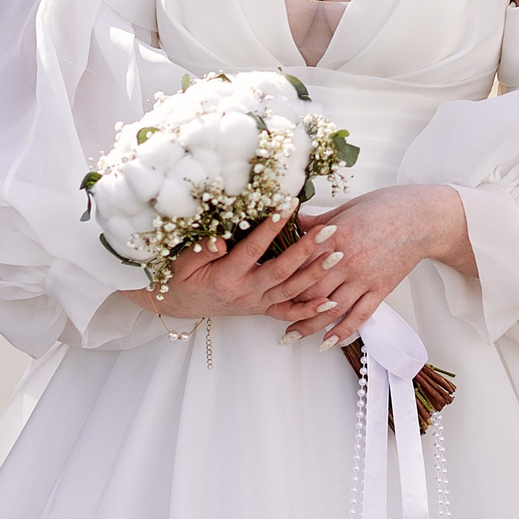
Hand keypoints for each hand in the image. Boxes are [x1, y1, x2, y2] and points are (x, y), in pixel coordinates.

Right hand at [146, 208, 330, 321]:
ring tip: (337, 255)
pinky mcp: (262, 309)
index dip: (270, 228)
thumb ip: (200, 253)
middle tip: (328, 231)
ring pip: (291, 290)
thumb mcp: (182, 264)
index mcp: (226, 277)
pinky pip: (289, 313)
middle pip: (282, 270)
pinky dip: (310, 310)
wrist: (182, 305)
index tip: (286, 206)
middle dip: (307, 250)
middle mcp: (246, 292)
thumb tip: (218, 240)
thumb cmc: (181, 279)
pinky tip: (332, 302)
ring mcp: (256, 302)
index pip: (253, 249)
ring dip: (316, 274)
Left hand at [271, 185, 472, 346]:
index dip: (279, 277)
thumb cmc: (386, 206)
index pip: (298, 263)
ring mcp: (364, 278)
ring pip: (332, 309)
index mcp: (334, 237)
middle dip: (288, 307)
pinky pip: (360, 315)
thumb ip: (318, 221)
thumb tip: (292, 222)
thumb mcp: (347, 207)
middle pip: (310, 291)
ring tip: (291, 337)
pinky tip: (329, 342)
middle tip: (268, 316)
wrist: (423, 217)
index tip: (261, 286)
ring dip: (309, 326)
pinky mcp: (381, 289)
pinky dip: (343, 332)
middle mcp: (346, 262)